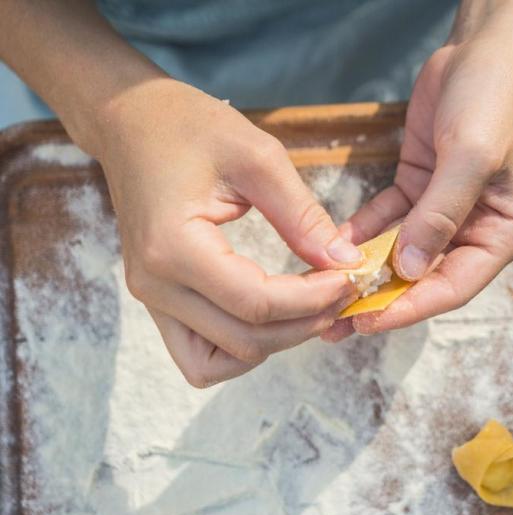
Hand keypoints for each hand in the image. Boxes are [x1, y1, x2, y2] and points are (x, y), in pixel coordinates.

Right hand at [99, 79, 360, 385]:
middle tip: (342, 292)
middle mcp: (155, 285)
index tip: (350, 277)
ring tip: (311, 307)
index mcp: (173, 247)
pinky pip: (200, 355)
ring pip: (220, 362)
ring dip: (274, 343)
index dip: (313, 300)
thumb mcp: (257, 157)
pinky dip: (241, 347)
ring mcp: (151, 299)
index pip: (256, 304)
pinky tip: (274, 315)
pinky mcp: (158, 301)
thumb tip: (345, 262)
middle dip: (304, 323)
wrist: (131, 123)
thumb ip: (302, 216)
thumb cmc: (189, 127)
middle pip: (245, 341)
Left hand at [324, 1, 512, 341]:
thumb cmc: (496, 98)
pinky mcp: (421, 185)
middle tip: (334, 321)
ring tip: (325, 294)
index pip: (453, 286)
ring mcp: (448, 208)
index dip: (409, 307)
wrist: (487, 43)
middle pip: (425, 276)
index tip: (366, 320)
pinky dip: (363, 232)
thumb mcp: (472, 157)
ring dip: (367, 271)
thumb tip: (406, 269)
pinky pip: (389, 218)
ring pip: (403, 252)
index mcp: (504, 232)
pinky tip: (333, 245)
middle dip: (382, 297)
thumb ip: (440, 215)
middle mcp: (477, 228)